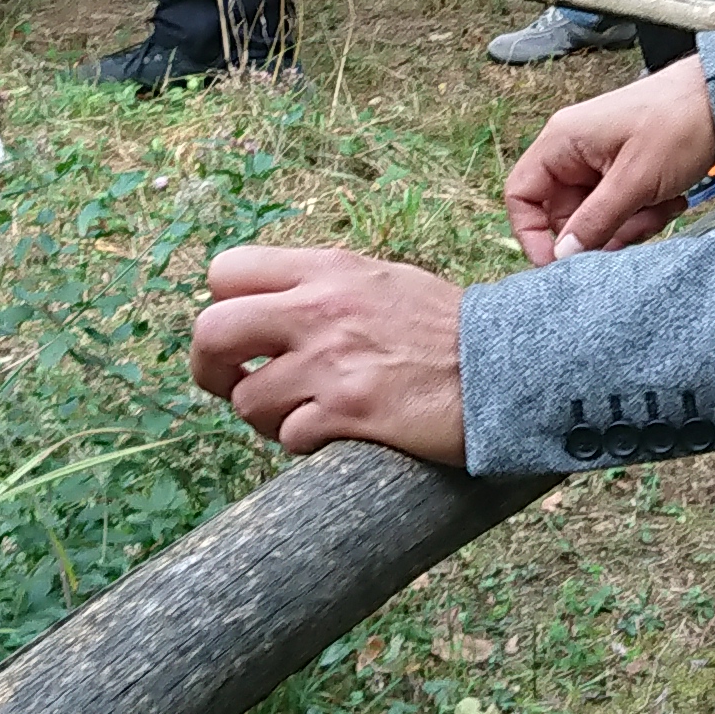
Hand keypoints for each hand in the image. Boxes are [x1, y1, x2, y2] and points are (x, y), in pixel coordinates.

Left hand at [188, 242, 469, 460]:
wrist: (504, 366)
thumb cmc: (444, 328)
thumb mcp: (380, 280)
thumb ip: (322, 286)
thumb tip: (266, 308)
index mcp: (325, 270)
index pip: (226, 272)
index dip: (222, 307)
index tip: (240, 336)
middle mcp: (318, 310)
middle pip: (211, 332)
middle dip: (211, 368)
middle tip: (233, 383)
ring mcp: (330, 363)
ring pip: (247, 399)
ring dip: (268, 417)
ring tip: (304, 415)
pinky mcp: (348, 412)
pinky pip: (290, 437)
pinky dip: (306, 443)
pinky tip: (337, 433)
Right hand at [505, 57, 714, 262]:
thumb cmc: (678, 123)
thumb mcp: (636, 180)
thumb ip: (596, 221)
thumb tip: (561, 256)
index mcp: (562, 142)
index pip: (522, 194)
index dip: (532, 234)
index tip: (558, 264)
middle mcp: (575, 151)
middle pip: (565, 213)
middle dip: (601, 231)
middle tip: (637, 231)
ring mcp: (601, 161)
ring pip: (598, 216)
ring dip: (630, 224)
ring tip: (662, 209)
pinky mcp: (626, 170)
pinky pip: (621, 207)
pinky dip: (645, 213)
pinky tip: (672, 201)